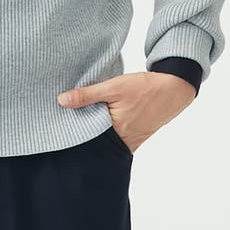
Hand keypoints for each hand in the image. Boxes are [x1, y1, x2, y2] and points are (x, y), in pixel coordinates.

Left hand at [57, 71, 195, 152]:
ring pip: (103, 136)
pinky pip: (113, 134)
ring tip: (77, 114)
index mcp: (115, 132)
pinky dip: (104, 125)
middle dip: (80, 128)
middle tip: (62, 116)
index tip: (57, 119)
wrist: (172, 89)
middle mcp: (121, 142)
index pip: (85, 135)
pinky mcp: (133, 136)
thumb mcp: (113, 87)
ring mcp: (128, 141)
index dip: (71, 127)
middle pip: (93, 138)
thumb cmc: (144, 88)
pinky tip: (96, 114)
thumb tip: (61, 100)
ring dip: (92, 125)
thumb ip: (87, 95)